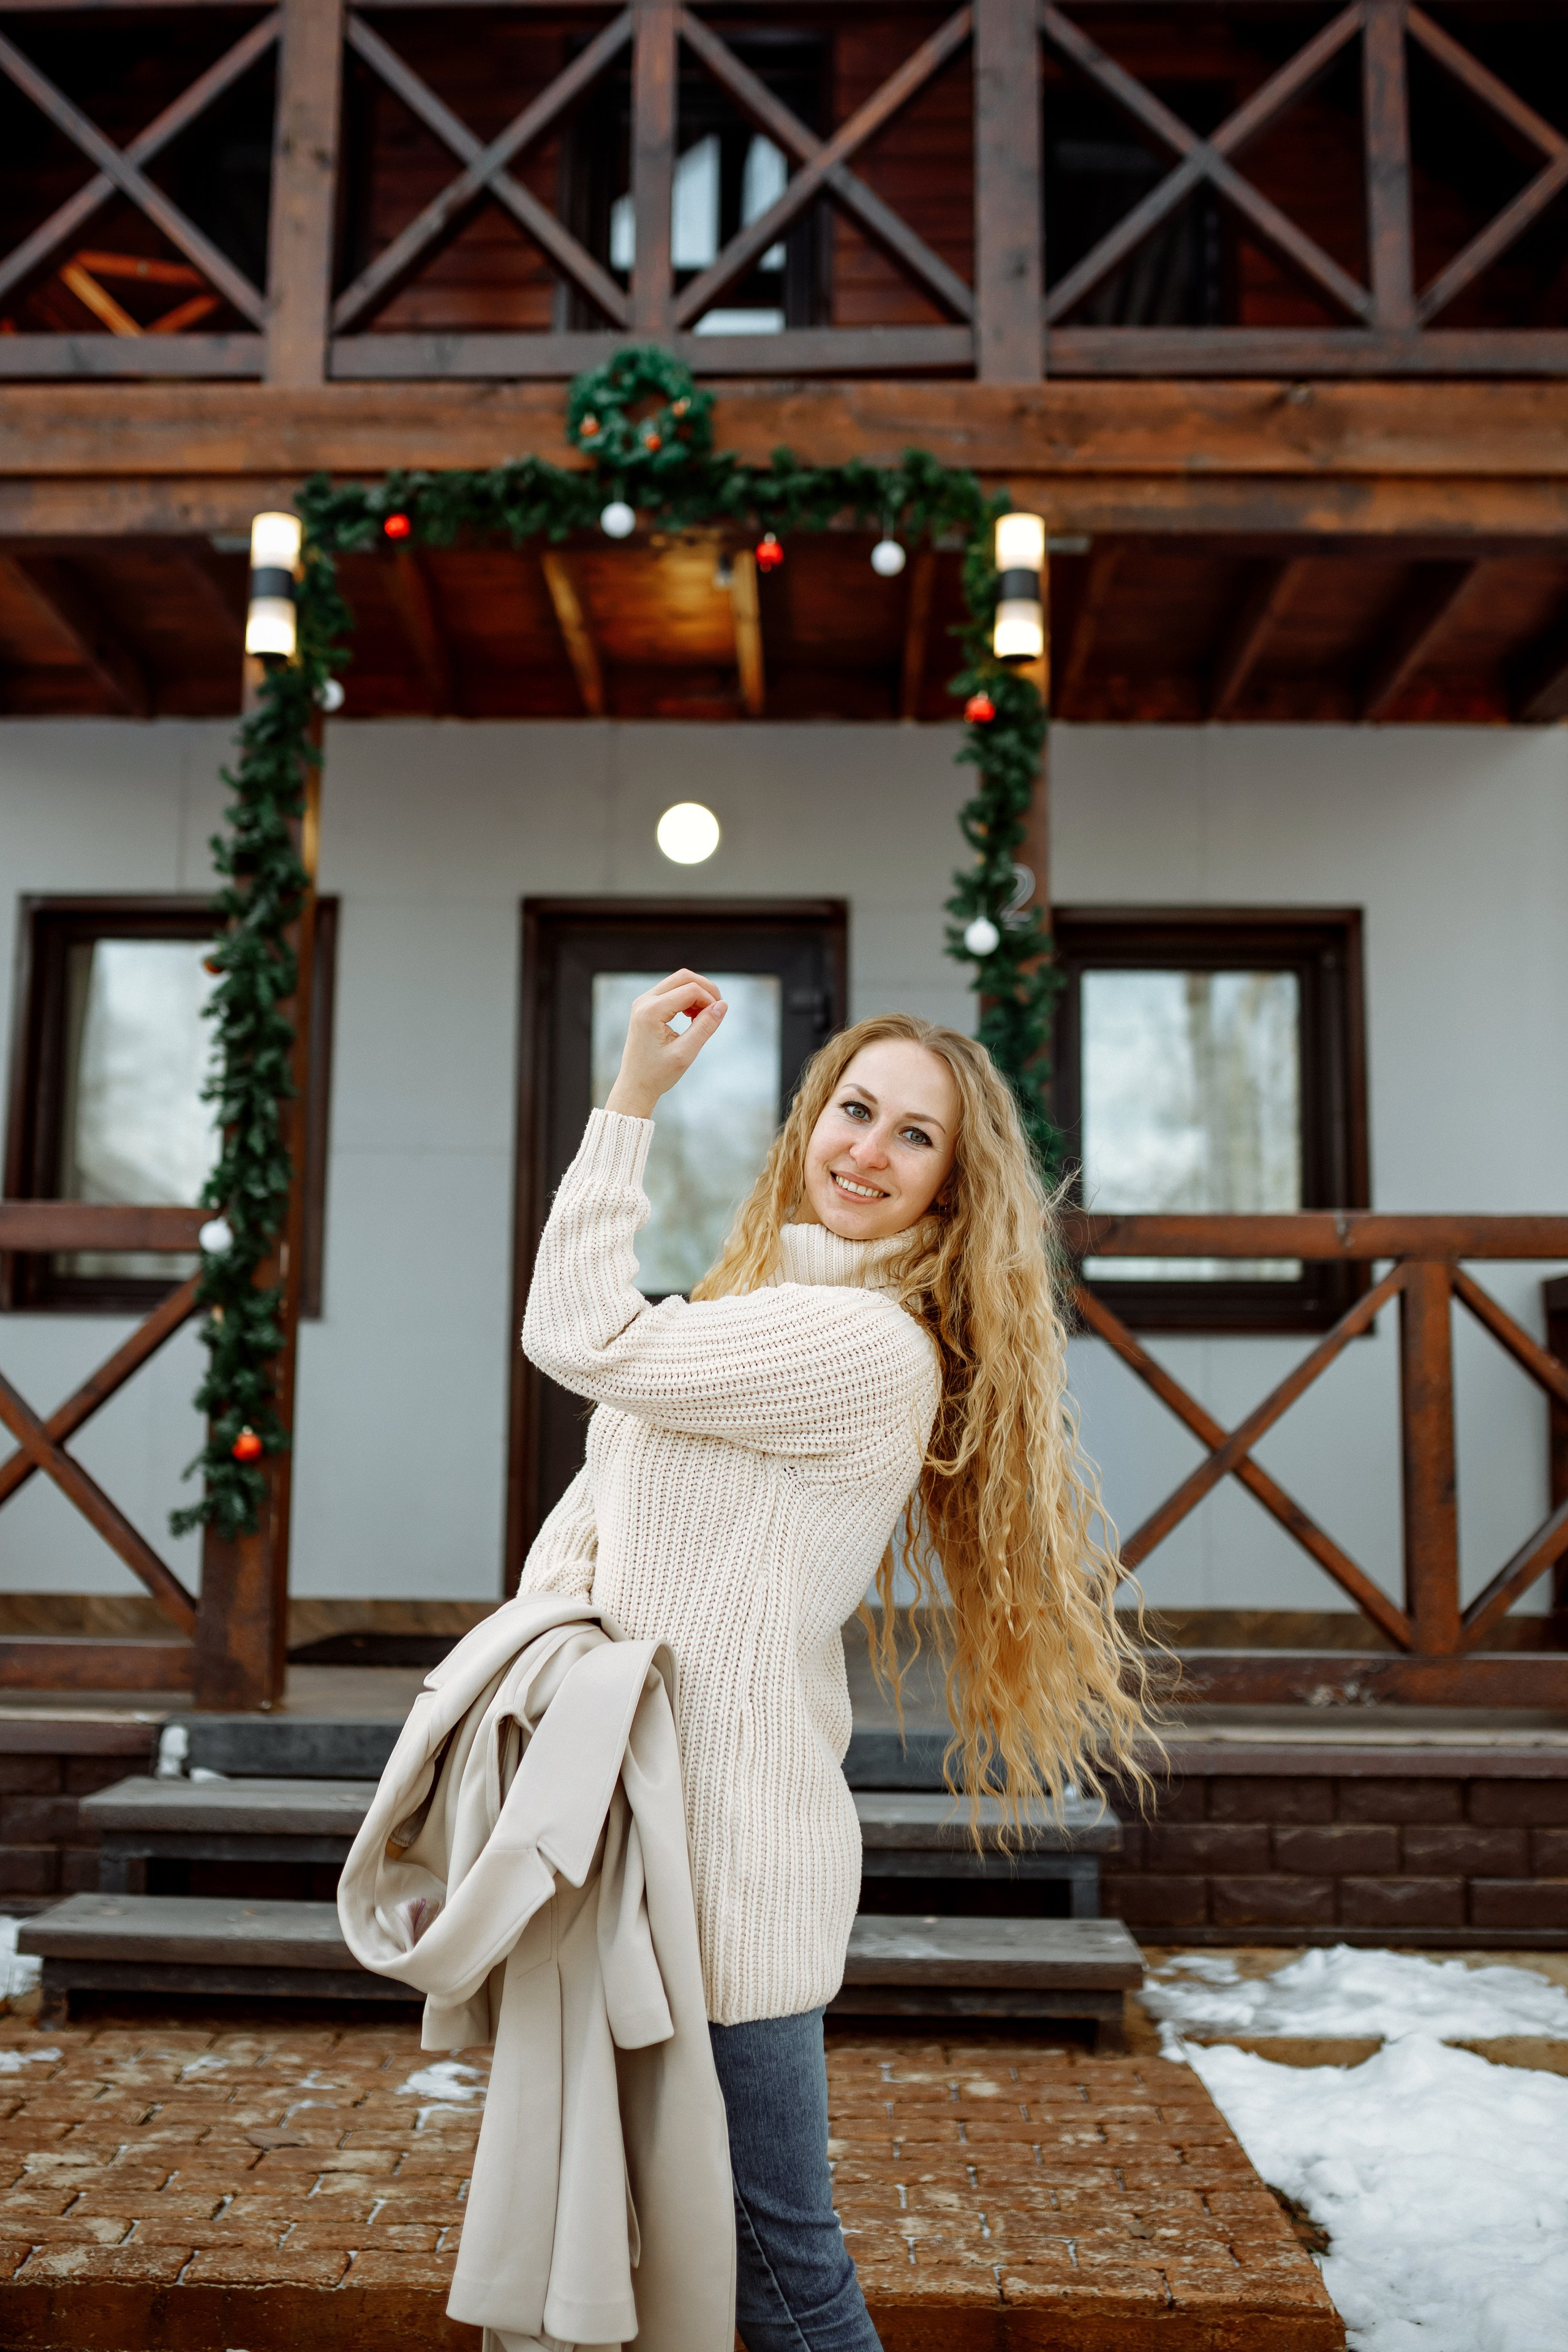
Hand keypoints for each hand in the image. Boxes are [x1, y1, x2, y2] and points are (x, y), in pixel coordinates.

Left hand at [604, 969, 726, 1119]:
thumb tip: (723, 1005)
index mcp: (651, 1012)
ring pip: (678, 982)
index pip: (690, 990)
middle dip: (705, 989)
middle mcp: (644, 1001)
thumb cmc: (657, 1074)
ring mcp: (643, 1002)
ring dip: (697, 993)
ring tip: (704, 1017)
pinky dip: (687, 998)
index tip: (718, 1018)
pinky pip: (671, 991)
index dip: (710, 1000)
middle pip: (683, 977)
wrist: (635, 1085)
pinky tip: (693, 1016)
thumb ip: (705, 1027)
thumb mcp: (685, 1053)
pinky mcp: (646, 1006)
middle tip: (718, 1009)